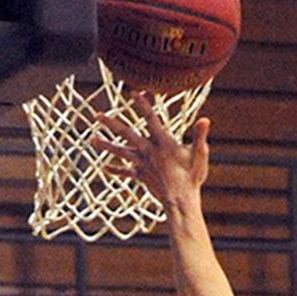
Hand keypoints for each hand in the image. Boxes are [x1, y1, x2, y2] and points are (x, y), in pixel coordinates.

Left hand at [93, 94, 210, 208]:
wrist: (181, 202)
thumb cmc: (192, 178)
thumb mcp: (200, 155)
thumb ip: (200, 136)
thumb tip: (204, 119)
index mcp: (163, 143)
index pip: (151, 119)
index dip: (142, 105)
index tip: (132, 92)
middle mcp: (149, 151)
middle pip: (127, 134)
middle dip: (111, 124)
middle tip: (97, 115)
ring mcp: (143, 164)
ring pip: (121, 152)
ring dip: (106, 145)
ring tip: (92, 139)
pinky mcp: (141, 176)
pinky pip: (126, 172)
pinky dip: (115, 170)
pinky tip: (104, 167)